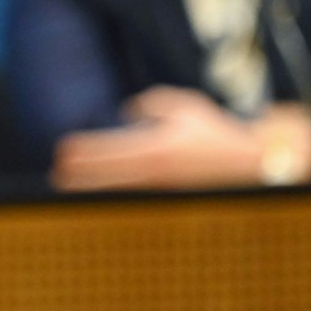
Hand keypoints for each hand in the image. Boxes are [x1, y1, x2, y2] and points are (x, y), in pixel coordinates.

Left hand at [53, 90, 310, 190]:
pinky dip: (118, 202)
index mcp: (156, 147)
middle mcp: (157, 172)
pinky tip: (102, 204)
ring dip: (93, 194)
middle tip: (56, 178)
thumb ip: (153, 105)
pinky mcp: (173, 203)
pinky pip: (138, 203)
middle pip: (106, 178)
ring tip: (69, 195)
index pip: (108, 151)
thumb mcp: (186, 108)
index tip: (62, 152)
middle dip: (79, 178)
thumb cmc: (219, 133)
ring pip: (118, 194)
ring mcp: (164, 191)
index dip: (83, 153)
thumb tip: (127, 112)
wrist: (254, 166)